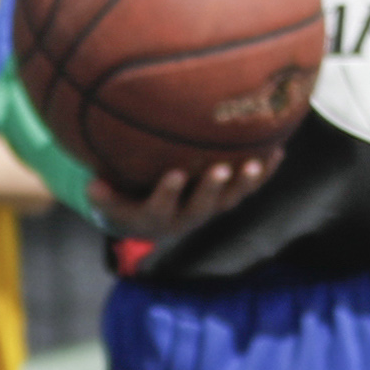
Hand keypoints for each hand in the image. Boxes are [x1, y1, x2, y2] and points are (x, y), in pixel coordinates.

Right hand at [93, 156, 278, 238]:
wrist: (156, 219)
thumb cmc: (129, 202)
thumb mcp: (112, 202)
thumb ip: (103, 196)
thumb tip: (91, 185)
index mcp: (159, 217)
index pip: (163, 207)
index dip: (169, 193)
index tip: (173, 174)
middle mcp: (189, 216)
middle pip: (203, 206)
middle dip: (212, 189)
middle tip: (221, 170)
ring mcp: (212, 207)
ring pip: (231, 199)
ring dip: (245, 183)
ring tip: (256, 164)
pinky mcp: (229, 198)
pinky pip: (249, 187)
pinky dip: (264, 172)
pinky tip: (278, 151)